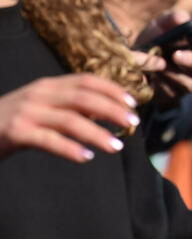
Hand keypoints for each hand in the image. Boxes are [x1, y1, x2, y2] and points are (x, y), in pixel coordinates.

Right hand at [0, 74, 139, 162]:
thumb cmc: (11, 119)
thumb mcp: (41, 104)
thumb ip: (69, 104)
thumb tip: (105, 109)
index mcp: (48, 85)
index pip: (87, 80)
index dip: (112, 90)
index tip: (132, 103)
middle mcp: (39, 94)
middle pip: (84, 98)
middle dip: (112, 110)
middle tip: (133, 123)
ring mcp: (27, 113)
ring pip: (70, 120)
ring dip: (97, 133)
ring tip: (116, 146)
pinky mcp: (16, 133)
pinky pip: (48, 141)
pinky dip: (70, 149)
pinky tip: (86, 157)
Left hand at [134, 10, 191, 106]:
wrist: (136, 61)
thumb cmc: (155, 39)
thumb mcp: (160, 26)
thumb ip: (171, 19)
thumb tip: (183, 18)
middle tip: (176, 56)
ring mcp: (188, 82)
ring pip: (189, 83)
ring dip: (173, 74)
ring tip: (158, 66)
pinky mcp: (174, 94)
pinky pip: (172, 92)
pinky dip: (162, 84)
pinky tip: (152, 77)